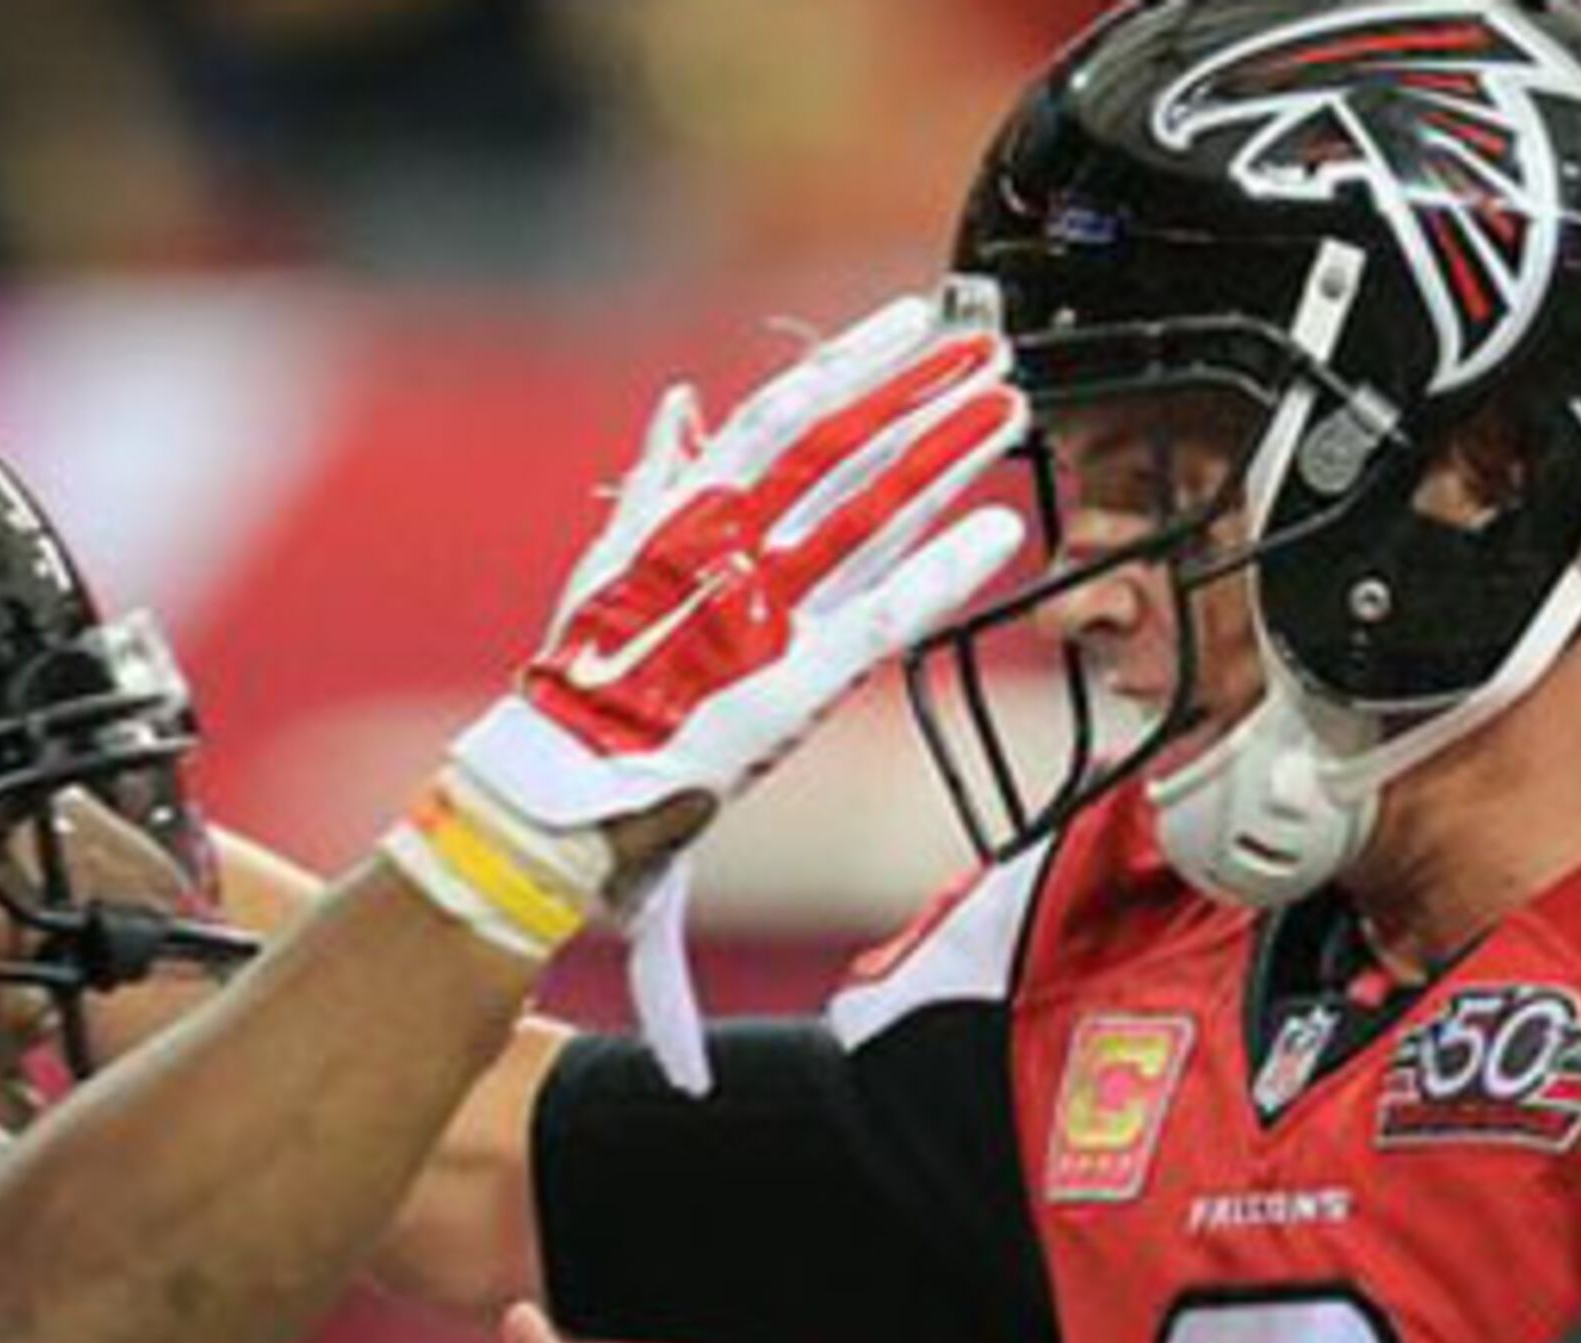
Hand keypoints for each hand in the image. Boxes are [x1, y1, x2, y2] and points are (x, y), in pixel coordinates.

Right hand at [453, 293, 1028, 861]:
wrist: (573, 784)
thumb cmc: (594, 676)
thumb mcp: (611, 562)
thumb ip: (656, 482)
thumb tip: (680, 404)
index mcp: (686, 516)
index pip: (782, 413)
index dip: (852, 362)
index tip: (910, 321)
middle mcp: (731, 551)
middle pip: (843, 450)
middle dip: (919, 396)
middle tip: (989, 353)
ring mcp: (768, 613)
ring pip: (874, 516)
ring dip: (947, 458)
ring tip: (1007, 410)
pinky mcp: (798, 683)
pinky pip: (884, 615)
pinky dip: (943, 571)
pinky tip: (1000, 531)